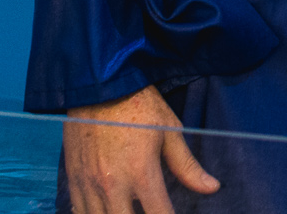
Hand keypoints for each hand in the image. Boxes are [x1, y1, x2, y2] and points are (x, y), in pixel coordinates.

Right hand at [65, 84, 219, 213]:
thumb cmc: (138, 106)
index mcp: (142, 172)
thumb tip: (212, 188)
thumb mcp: (169, 131)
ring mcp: (90, 184)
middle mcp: (114, 184)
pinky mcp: (74, 179)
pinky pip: (79, 211)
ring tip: (130, 211)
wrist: (100, 85)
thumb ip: (188, 166)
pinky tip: (107, 210)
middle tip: (151, 212)